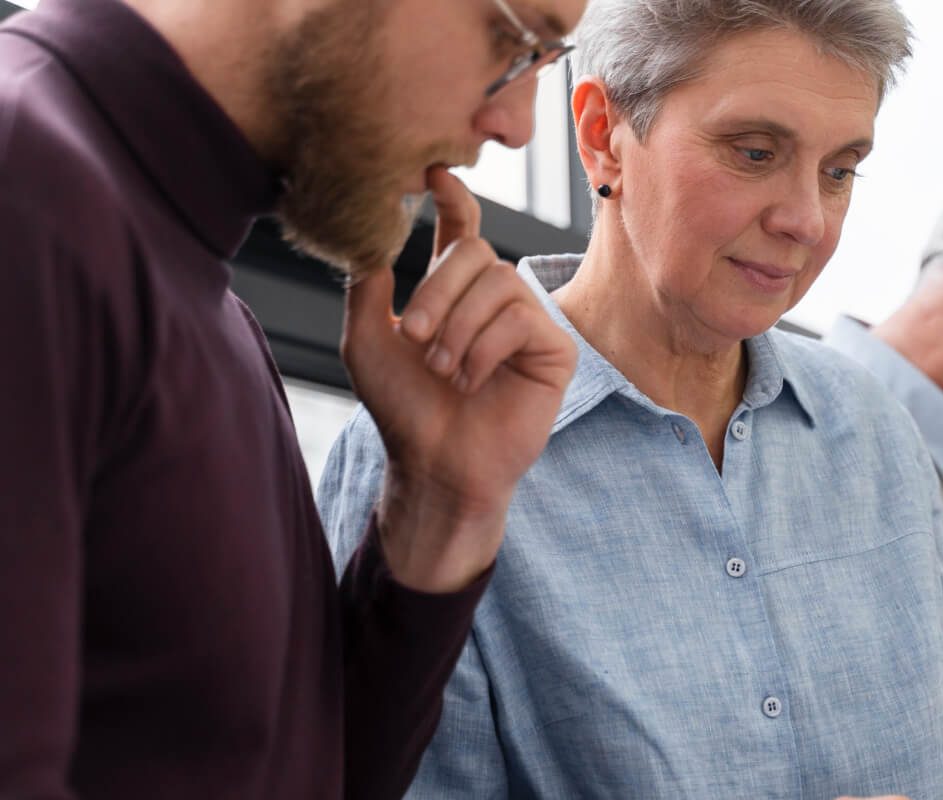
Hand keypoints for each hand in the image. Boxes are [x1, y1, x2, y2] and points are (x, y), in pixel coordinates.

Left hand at [342, 167, 576, 592]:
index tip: (433, 171)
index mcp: (455, 290)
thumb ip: (367, 283)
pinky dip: (487, 348)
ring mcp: (528, 320)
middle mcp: (495, 298)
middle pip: (475, 252)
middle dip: (438, 290)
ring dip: (460, 326)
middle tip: (414, 337)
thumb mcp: (367, 338)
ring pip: (499, 283)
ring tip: (443, 370)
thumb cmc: (403, 408)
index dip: (453, 196)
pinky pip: (522, 319)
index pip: (461, 228)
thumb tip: (369, 228)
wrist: (436, 463)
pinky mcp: (554, 349)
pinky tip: (472, 380)